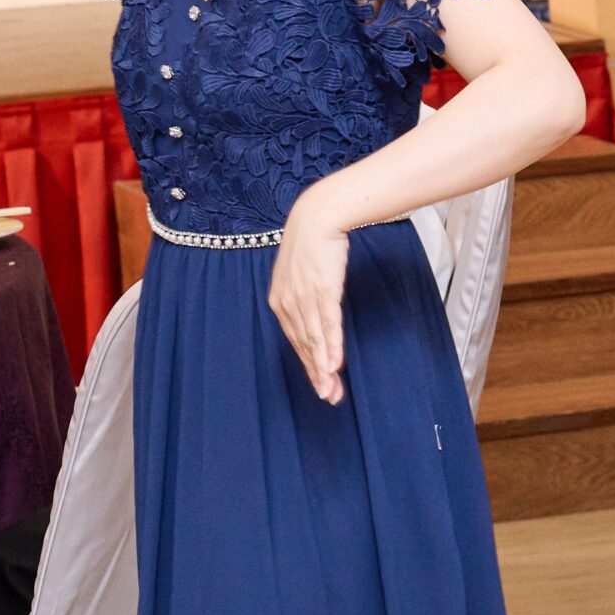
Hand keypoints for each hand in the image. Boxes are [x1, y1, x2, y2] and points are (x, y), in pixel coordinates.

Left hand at [269, 185, 353, 404]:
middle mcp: (288, 303)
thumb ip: (304, 297)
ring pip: (314, 340)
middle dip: (317, 374)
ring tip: (332, 389)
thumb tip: (313, 316)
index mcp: (280, 301)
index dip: (308, 365)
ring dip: (324, 367)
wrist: (317, 217)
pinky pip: (327, 324)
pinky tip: (335, 363)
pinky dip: (330, 346)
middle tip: (328, 397)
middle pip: (305, 346)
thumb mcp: (301, 274)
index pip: (296, 341)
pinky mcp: (321, 289)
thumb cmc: (312, 244)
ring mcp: (304, 297)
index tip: (321, 385)